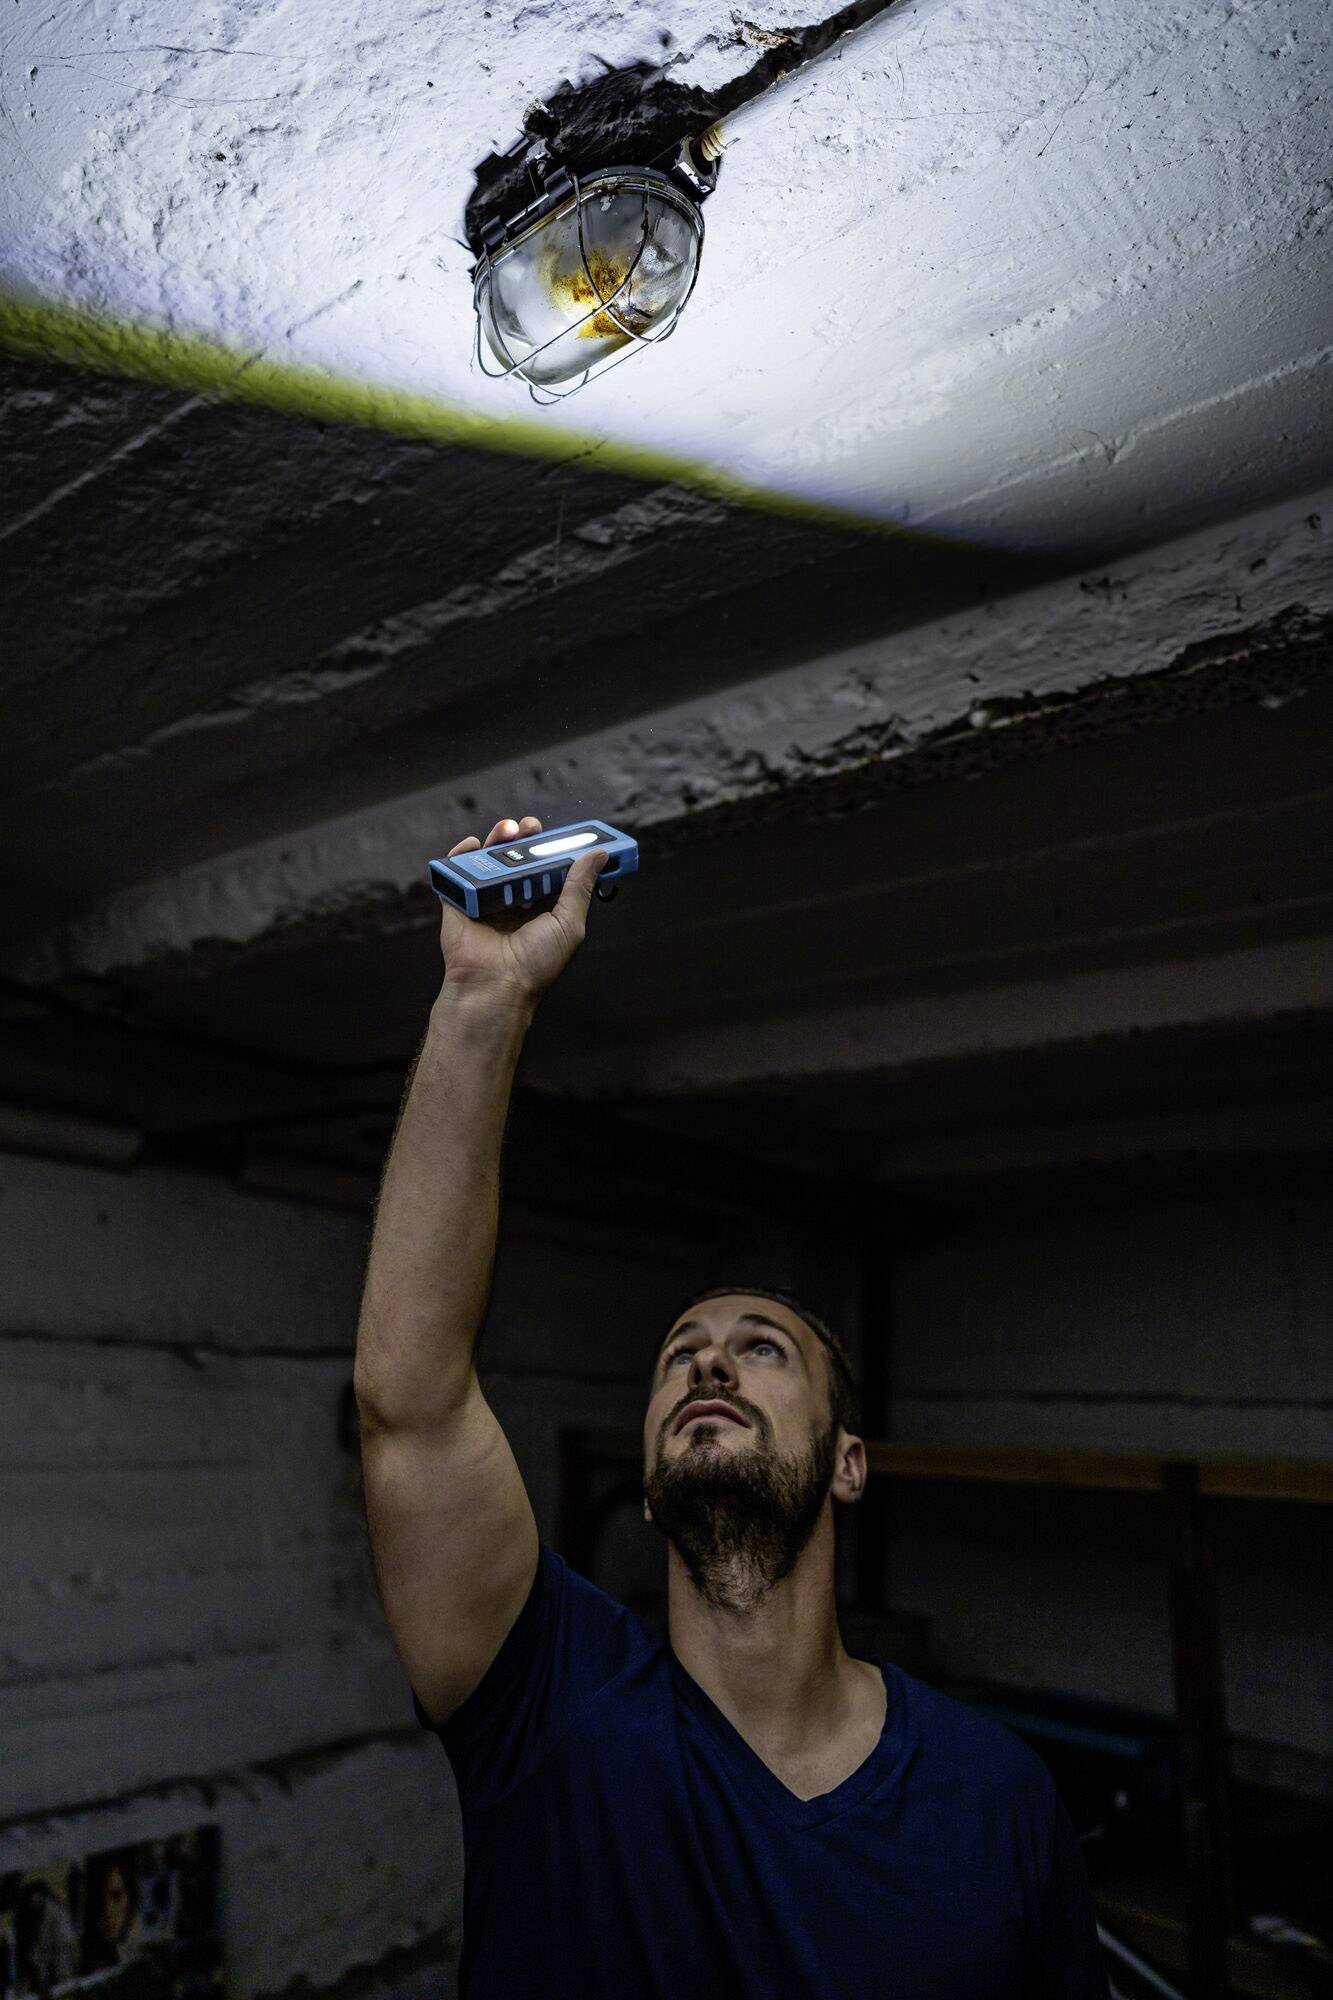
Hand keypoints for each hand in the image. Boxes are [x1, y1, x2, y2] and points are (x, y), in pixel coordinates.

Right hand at [437, 815, 605, 1003]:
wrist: (495, 985)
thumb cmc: (535, 964)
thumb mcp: (568, 923)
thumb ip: (580, 887)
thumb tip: (598, 855)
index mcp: (541, 908)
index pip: (549, 870)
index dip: (555, 849)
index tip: (566, 832)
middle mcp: (513, 902)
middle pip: (518, 860)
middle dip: (526, 839)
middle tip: (532, 827)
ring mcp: (485, 901)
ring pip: (489, 860)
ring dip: (498, 839)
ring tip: (508, 830)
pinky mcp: (459, 903)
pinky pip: (455, 872)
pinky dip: (461, 854)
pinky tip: (474, 844)